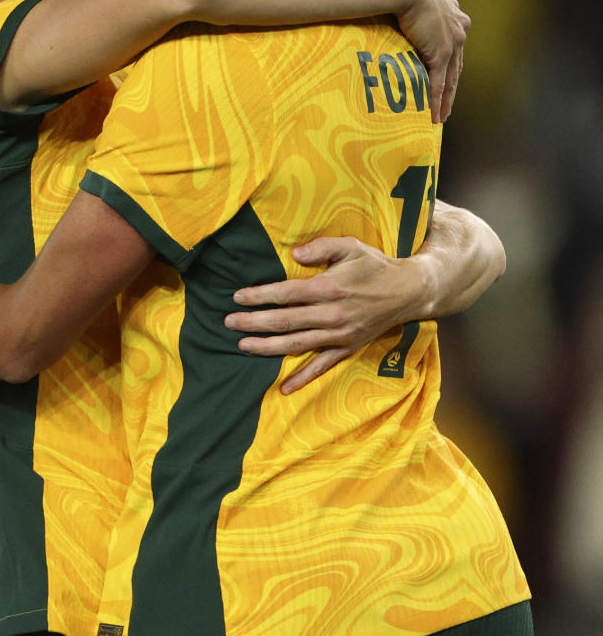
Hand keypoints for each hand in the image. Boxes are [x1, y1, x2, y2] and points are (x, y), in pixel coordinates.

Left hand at [225, 237, 425, 393]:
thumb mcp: (351, 246)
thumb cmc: (375, 266)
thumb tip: (294, 254)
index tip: (237, 298)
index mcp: (330, 288)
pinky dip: (303, 378)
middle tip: (228, 323)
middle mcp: (332, 314)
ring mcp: (339, 335)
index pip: (286, 294)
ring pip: (297, 344)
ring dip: (267, 347)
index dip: (260, 296)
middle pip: (285, 321)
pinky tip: (283, 388)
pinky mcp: (347, 348)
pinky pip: (322, 367)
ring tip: (242, 346)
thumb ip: (321, 247)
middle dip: (254, 322)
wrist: (408, 292)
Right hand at [395, 0, 469, 122]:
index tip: (446, 77)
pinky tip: (433, 115)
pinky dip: (436, 101)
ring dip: (446, 101)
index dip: (450, 65)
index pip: (455, 48)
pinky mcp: (441, 54)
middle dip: (451, 88)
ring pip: (451, 80)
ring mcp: (452, 44)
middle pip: (456, 67)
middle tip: (446, 106)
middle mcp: (459, 31)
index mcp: (456, 16)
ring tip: (440, 117)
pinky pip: (439, 84)